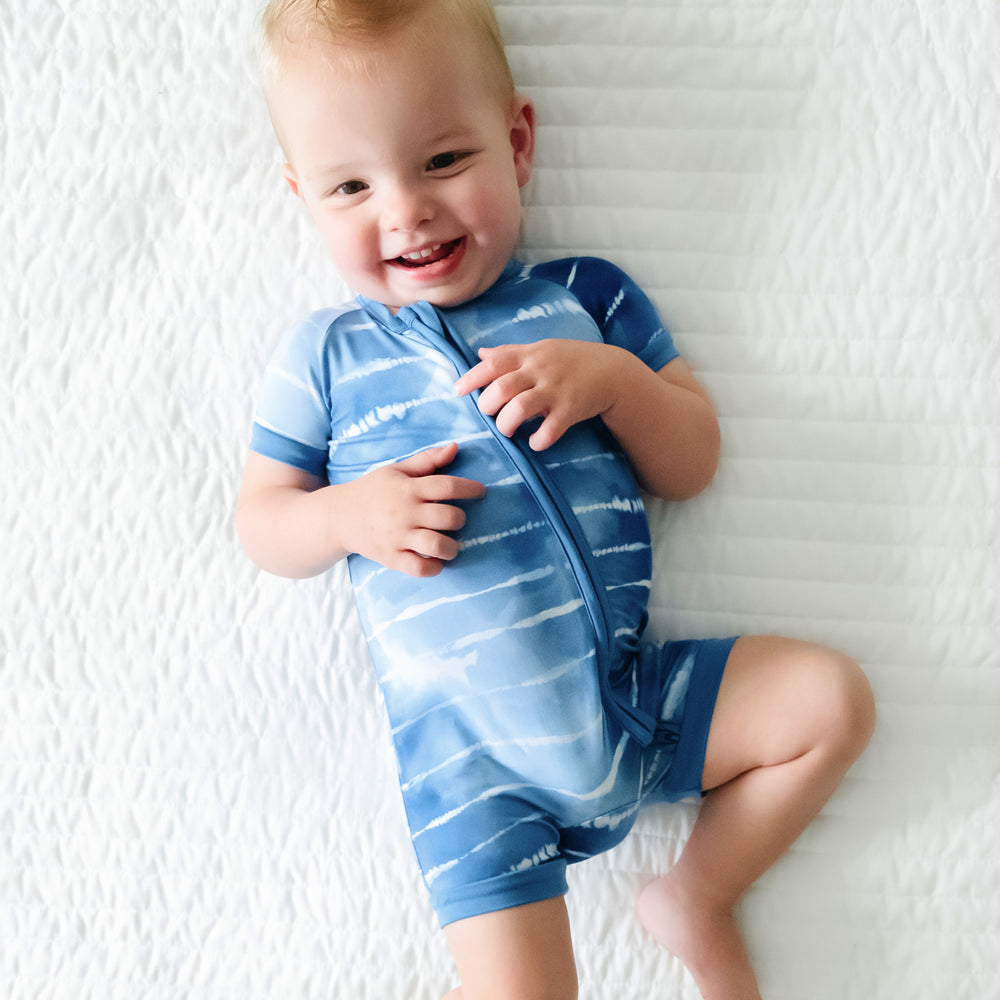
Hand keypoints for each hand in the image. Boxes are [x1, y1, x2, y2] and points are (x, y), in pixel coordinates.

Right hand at [342, 442, 485, 577]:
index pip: (447, 485)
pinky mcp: (390, 558)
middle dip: (460, 519)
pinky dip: (433, 568)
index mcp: (407, 488)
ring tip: (451, 545)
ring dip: (452, 547)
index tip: (481, 491)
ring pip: (437, 545)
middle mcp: (404, 512)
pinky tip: (435, 561)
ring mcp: (397, 537)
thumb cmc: (372, 491)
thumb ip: (426, 460)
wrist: (337, 516)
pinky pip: (419, 568)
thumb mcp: (396, 470)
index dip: (470, 488)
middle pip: (448, 517)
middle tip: (456, 520)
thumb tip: (455, 447)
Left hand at [453, 340, 627, 450]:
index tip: (457, 391)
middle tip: (490, 415)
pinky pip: (550, 429)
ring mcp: (556, 390)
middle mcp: (540, 371)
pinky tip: (536, 442)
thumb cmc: (570, 360)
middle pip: (502, 388)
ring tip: (509, 430)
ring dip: (507, 424)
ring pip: (520, 408)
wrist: (612, 370)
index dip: (472, 377)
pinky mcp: (571, 410)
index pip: (493, 363)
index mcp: (529, 356)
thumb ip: (509, 352)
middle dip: (488, 406)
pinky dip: (539, 440)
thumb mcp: (540, 348)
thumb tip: (480, 353)